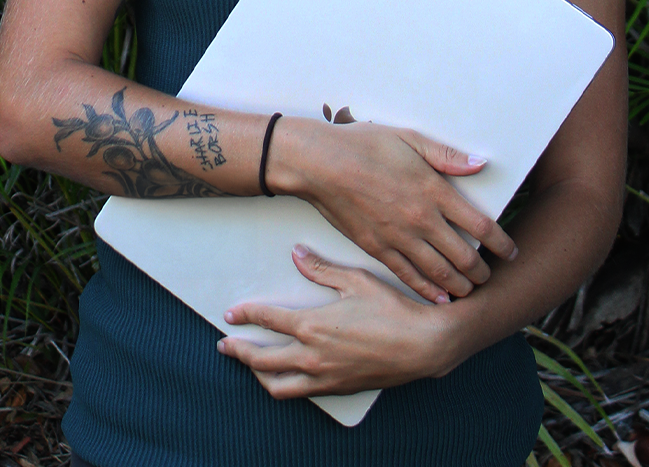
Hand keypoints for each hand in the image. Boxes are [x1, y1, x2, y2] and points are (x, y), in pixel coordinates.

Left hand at [219, 245, 462, 397]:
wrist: (423, 345)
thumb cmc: (394, 310)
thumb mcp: (358, 282)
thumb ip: (323, 270)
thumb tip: (298, 255)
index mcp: (312, 325)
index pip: (267, 319)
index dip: (246, 314)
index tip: (233, 313)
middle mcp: (311, 355)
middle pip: (260, 357)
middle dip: (238, 350)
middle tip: (226, 345)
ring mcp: (322, 376)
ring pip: (275, 383)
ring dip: (256, 374)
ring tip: (250, 366)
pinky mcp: (336, 389)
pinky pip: (298, 393)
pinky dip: (283, 386)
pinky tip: (285, 378)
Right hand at [269, 117, 517, 302]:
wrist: (320, 164)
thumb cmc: (366, 145)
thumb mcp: (412, 139)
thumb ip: (449, 156)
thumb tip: (482, 164)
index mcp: (434, 191)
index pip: (479, 225)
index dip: (500, 243)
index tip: (512, 252)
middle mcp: (420, 220)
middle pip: (462, 255)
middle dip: (481, 270)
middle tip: (492, 277)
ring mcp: (397, 237)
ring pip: (437, 271)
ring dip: (458, 285)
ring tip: (471, 291)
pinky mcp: (375, 248)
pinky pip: (406, 275)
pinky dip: (426, 290)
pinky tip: (438, 298)